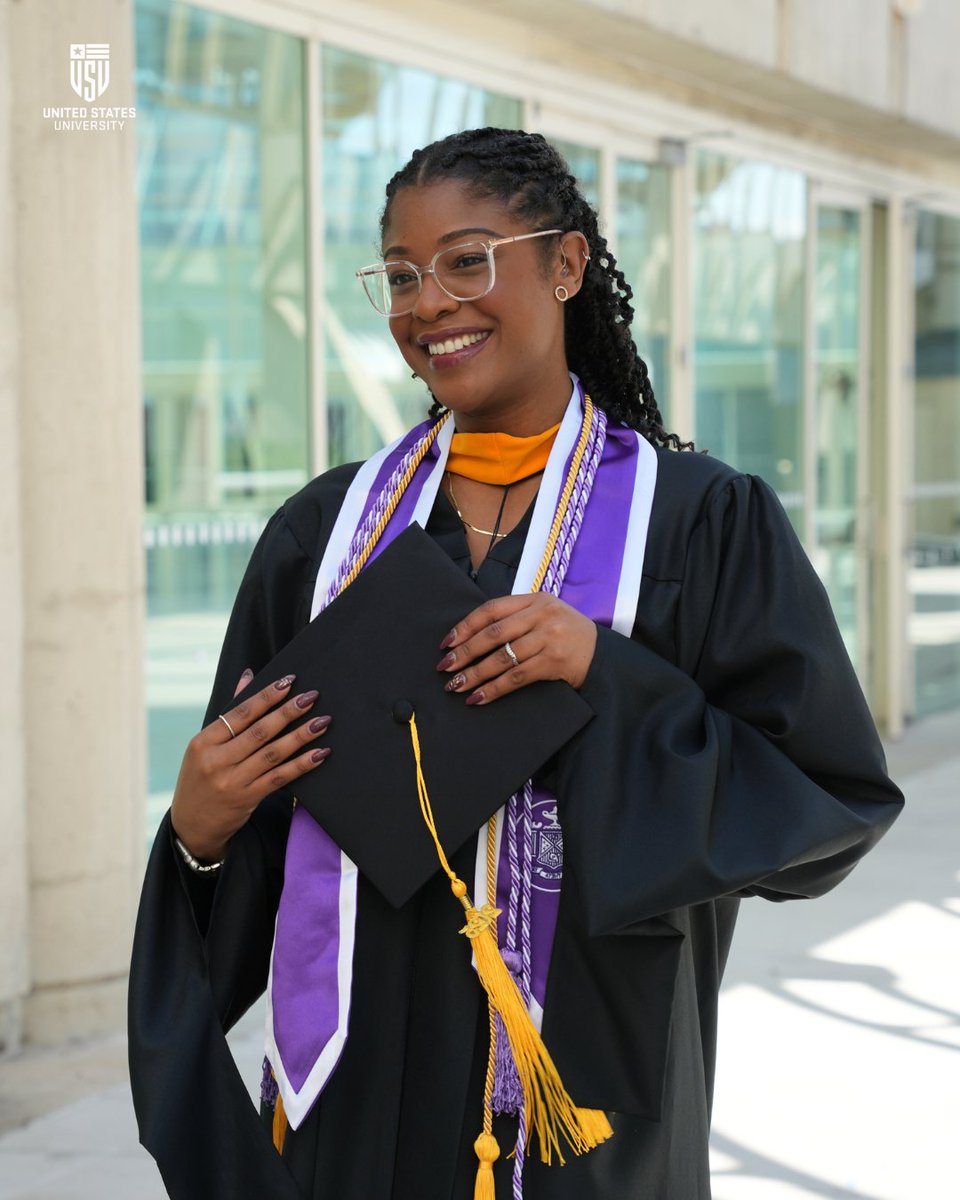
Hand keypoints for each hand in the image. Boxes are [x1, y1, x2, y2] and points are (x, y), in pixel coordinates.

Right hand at [170, 671, 331, 861]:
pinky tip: (319, 753)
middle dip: (289, 711)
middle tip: (312, 696)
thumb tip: (248, 676)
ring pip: (273, 753)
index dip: (266, 696)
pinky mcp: (247, 799)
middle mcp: (216, 761)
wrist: (191, 826)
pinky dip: (301, 764)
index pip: (240, 713)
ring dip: (301, 736)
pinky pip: (280, 777)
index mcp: (203, 742)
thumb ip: (230, 713)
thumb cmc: (201, 778)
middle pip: (260, 731)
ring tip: (322, 722)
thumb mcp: (205, 747)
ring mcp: (232, 781)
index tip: (289, 682)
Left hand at [435, 594, 597, 704]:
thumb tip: (471, 636)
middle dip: (465, 652)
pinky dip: (494, 689)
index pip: (491, 610)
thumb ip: (516, 618)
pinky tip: (479, 697)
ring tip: (456, 686)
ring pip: (502, 658)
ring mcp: (549, 638)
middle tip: (445, 667)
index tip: (447, 643)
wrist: (603, 655)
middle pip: (493, 634)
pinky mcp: (554, 662)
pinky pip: (516, 677)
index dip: (465, 626)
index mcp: (535, 599)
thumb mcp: (545, 615)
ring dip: (475, 674)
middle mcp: (541, 615)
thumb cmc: (567, 635)